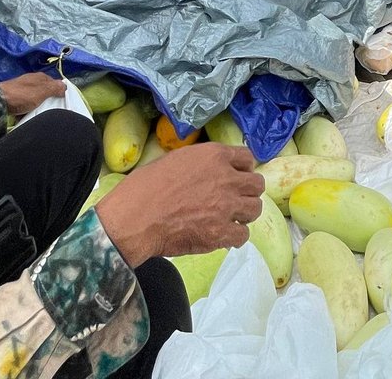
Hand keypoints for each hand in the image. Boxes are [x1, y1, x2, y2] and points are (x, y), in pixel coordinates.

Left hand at [0, 72, 65, 115]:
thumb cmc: (22, 95)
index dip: (60, 93)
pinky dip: (28, 110)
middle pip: (46, 92)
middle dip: (49, 101)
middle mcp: (32, 81)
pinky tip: (28, 116)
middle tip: (52, 111)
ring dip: (38, 107)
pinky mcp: (15, 97)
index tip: (63, 104)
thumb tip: (65, 86)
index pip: (56, 84)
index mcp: (40, 77)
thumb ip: (55, 88)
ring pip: (36, 99)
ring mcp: (23, 89)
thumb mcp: (42, 92)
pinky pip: (26, 105)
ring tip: (40, 115)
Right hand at [95, 143, 264, 267]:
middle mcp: (226, 178)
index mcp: (214, 156)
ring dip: (244, 214)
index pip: (247, 158)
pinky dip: (235, 236)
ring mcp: (226, 206)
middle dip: (247, 192)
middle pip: (256, 184)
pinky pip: (243, 235)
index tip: (236, 177)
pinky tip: (223, 236)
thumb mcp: (175, 160)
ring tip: (230, 219)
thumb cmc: (145, 187)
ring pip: (254, 208)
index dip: (242, 169)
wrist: (135, 218)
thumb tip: (209, 173)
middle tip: (234, 200)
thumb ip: (201, 164)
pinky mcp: (221, 232)